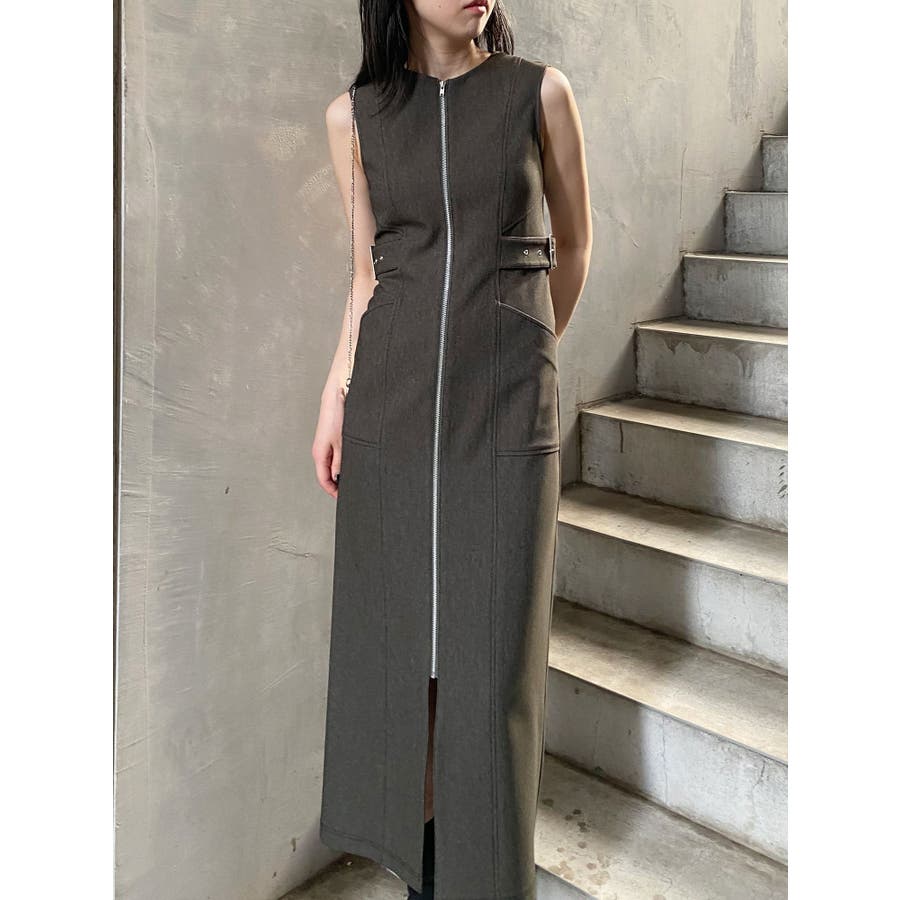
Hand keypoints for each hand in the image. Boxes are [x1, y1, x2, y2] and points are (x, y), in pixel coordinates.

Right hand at [312, 381, 345, 497]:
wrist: (339, 391)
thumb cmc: (338, 412)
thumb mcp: (343, 442)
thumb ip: (340, 461)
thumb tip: (338, 477)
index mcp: (319, 453)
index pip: (323, 479)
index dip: (333, 491)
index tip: (343, 498)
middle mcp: (321, 449)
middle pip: (327, 473)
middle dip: (338, 483)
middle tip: (352, 490)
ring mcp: (326, 443)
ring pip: (332, 464)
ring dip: (341, 472)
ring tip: (355, 478)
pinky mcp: (333, 437)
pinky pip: (336, 455)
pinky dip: (343, 462)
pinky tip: (354, 462)